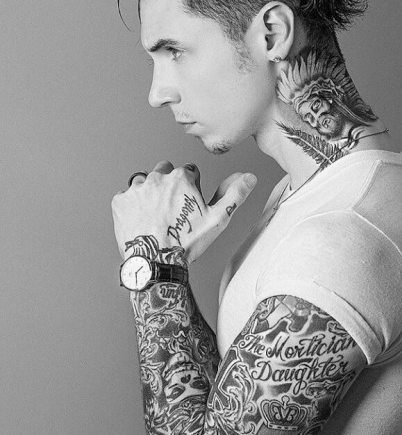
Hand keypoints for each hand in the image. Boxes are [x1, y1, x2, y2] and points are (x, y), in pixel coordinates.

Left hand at [112, 161, 256, 263]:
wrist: (156, 263)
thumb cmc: (187, 242)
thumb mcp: (218, 219)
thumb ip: (235, 194)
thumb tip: (249, 177)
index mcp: (181, 177)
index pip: (188, 171)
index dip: (191, 188)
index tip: (188, 206)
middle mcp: (157, 177)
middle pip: (165, 171)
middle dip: (169, 185)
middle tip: (171, 210)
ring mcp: (136, 189)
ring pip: (144, 182)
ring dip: (149, 193)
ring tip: (155, 216)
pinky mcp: (119, 201)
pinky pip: (126, 196)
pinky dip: (132, 206)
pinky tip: (141, 221)